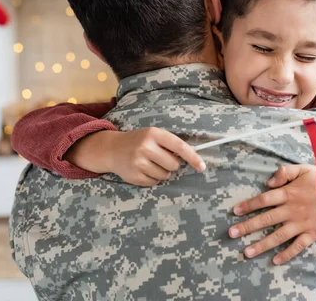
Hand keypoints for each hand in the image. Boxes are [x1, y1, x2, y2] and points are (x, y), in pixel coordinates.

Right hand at [64, 127, 205, 185]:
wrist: (113, 149)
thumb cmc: (140, 141)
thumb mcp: (153, 136)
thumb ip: (171, 144)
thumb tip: (194, 157)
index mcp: (153, 134)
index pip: (179, 146)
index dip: (193, 157)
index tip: (202, 166)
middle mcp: (145, 147)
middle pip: (174, 164)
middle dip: (172, 164)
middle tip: (160, 158)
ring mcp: (138, 162)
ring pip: (165, 175)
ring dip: (162, 171)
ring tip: (150, 163)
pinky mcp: (134, 176)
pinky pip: (155, 182)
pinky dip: (153, 178)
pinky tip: (143, 170)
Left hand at [228, 164, 315, 264]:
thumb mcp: (305, 168)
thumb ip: (285, 171)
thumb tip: (269, 182)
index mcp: (289, 193)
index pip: (264, 200)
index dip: (248, 205)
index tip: (235, 211)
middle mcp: (293, 210)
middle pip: (266, 219)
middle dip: (248, 227)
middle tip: (232, 233)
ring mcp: (302, 223)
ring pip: (278, 236)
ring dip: (262, 244)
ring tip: (247, 252)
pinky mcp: (313, 234)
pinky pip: (298, 246)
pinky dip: (287, 254)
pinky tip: (275, 261)